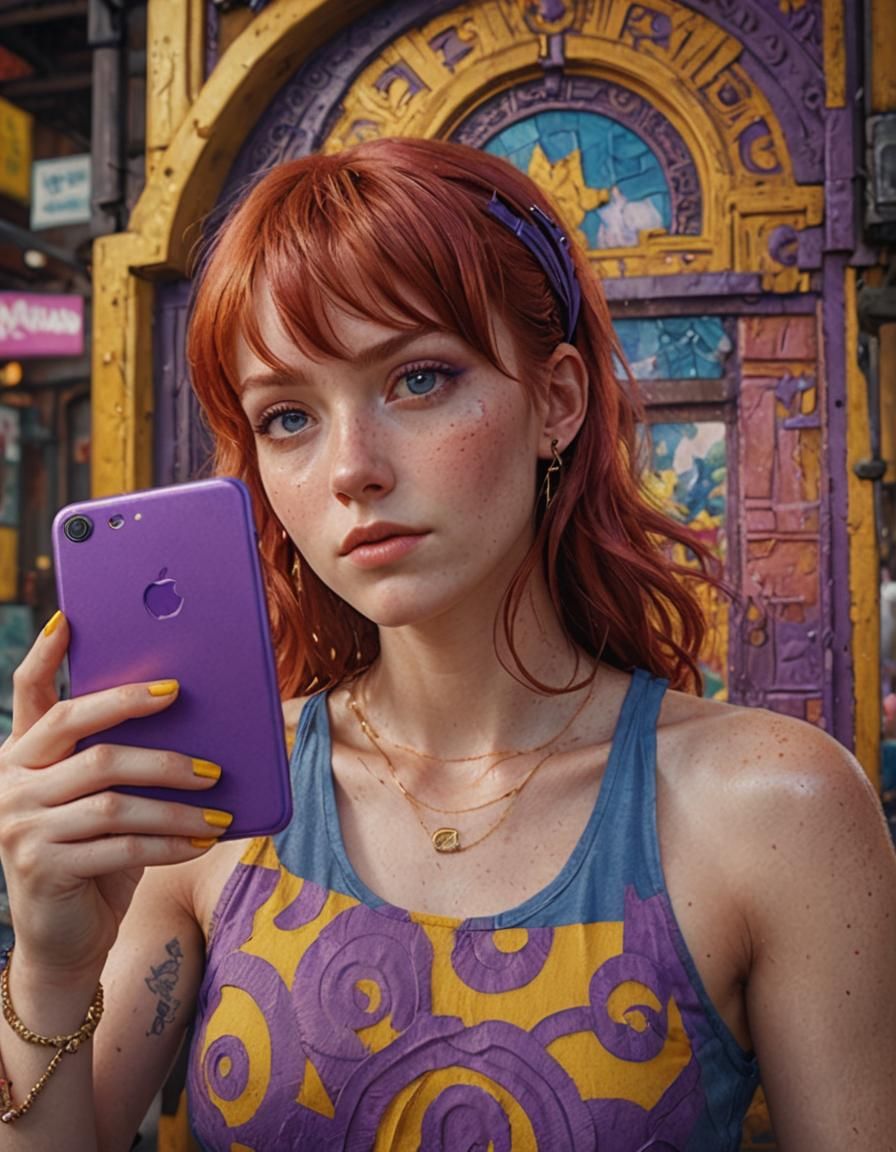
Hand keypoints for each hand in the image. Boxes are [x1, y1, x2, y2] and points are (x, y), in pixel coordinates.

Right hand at [0, 613, 226, 981]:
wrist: (67, 940)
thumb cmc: (97, 855)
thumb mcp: (103, 800)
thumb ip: (120, 761)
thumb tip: (191, 719)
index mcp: (23, 755)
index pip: (27, 692)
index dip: (46, 655)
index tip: (68, 619)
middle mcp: (10, 782)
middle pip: (77, 729)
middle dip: (134, 709)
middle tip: (184, 701)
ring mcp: (19, 825)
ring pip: (111, 795)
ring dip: (174, 797)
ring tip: (218, 801)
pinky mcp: (42, 867)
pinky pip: (122, 844)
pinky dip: (170, 839)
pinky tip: (202, 839)